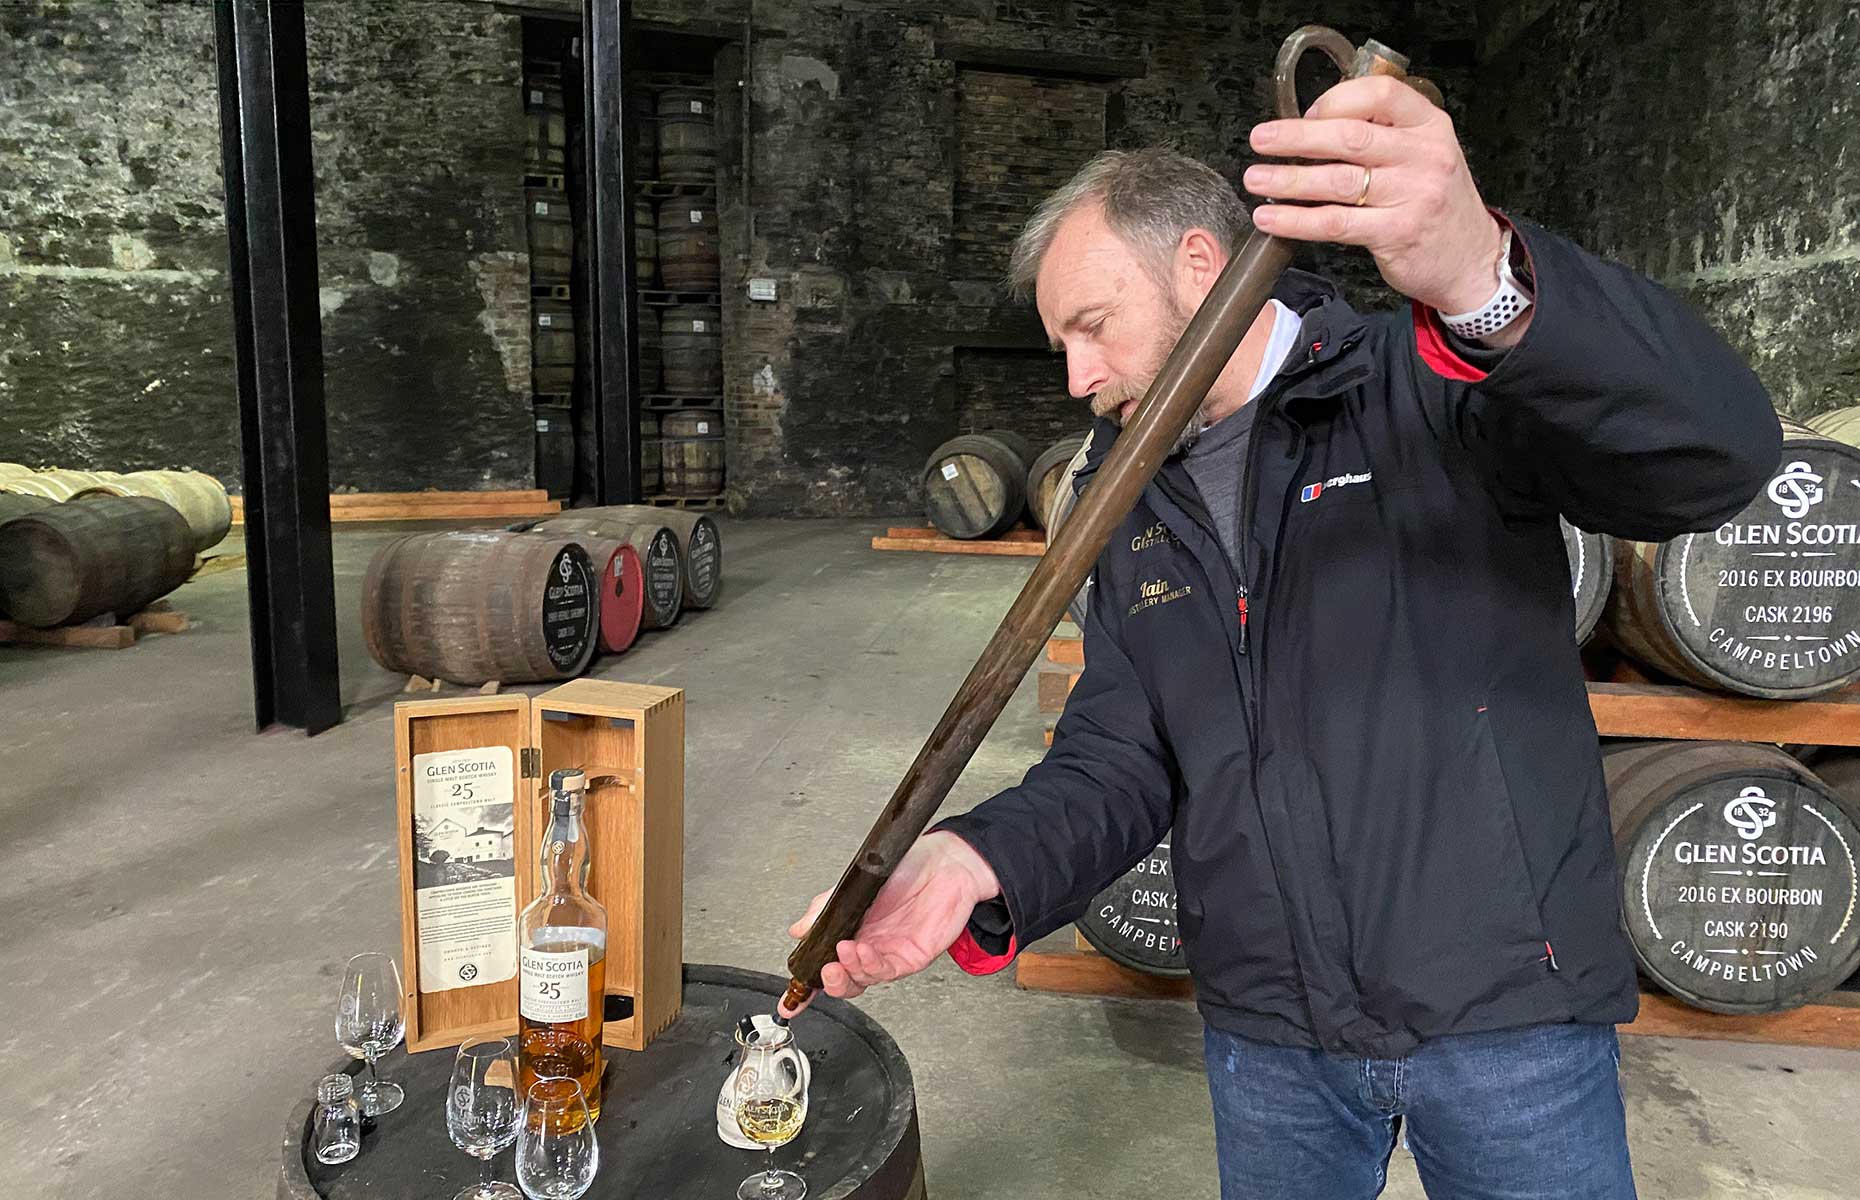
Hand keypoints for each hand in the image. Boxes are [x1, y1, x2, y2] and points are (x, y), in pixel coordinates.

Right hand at [777, 831, 1000, 1016]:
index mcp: (850, 932)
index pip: (825, 965)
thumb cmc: (904, 870)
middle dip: (831, 983)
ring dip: (850, 970)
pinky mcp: (910, 957)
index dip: (807, 987)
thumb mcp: (853, 886)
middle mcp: (867, 947)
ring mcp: (888, 954)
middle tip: (825, 971)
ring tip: (844, 951)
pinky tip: (863, 950)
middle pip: (844, 982)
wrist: (944, 863)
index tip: (789, 1003)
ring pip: (863, 980)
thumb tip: (797, 930)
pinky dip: (870, 963)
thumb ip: (823, 910)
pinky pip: (886, 970)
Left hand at [1243, 75, 1504, 316]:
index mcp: (1429, 125)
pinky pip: (1335, 223)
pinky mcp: (1396, 232)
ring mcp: (1413, 194)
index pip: (1379, 94)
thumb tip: (1313, 126)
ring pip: (1337, 181)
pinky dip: (1297, 220)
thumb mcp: (1423, 154)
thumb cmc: (1436, 203)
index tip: (1305, 113)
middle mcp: (1424, 155)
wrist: (1470, 258)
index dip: (1335, 100)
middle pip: (1350, 136)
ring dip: (1288, 180)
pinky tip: (1272, 218)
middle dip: (1296, 137)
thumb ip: (1382, 135)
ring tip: (1256, 179)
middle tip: (1261, 140)